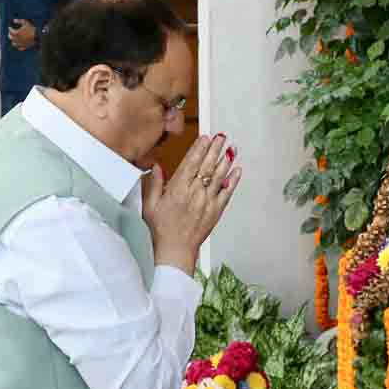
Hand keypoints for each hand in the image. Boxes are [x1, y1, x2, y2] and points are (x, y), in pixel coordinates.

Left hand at [8, 19, 37, 50]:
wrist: (39, 34)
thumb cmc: (32, 27)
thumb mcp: (26, 22)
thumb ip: (20, 20)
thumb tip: (14, 20)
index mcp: (19, 33)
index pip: (11, 31)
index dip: (10, 29)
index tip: (9, 27)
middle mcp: (19, 39)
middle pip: (11, 38)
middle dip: (10, 35)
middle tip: (10, 33)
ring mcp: (22, 43)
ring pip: (14, 44)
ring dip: (13, 41)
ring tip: (13, 38)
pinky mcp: (26, 46)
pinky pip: (20, 48)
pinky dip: (18, 46)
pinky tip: (18, 43)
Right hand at [142, 134, 242, 275]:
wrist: (175, 250)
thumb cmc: (161, 229)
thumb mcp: (150, 205)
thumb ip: (154, 184)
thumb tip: (156, 166)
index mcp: (177, 190)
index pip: (191, 163)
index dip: (199, 149)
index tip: (205, 138)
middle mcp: (194, 194)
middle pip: (207, 166)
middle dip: (215, 149)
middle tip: (222, 137)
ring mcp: (207, 202)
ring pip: (218, 177)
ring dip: (226, 161)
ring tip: (231, 148)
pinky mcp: (216, 211)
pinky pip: (227, 193)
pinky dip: (233, 181)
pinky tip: (237, 170)